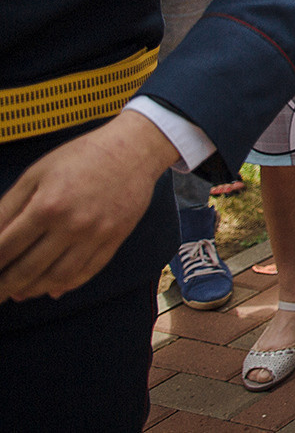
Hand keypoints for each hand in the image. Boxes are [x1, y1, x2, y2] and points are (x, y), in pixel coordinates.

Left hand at [0, 110, 181, 301]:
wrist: (133, 150)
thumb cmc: (81, 157)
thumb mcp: (36, 173)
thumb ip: (9, 206)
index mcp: (47, 206)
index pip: (6, 247)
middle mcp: (71, 225)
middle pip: (28, 269)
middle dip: (5, 285)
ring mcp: (96, 235)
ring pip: (58, 277)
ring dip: (33, 290)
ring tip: (19, 293)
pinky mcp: (114, 239)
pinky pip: (88, 271)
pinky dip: (67, 285)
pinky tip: (53, 288)